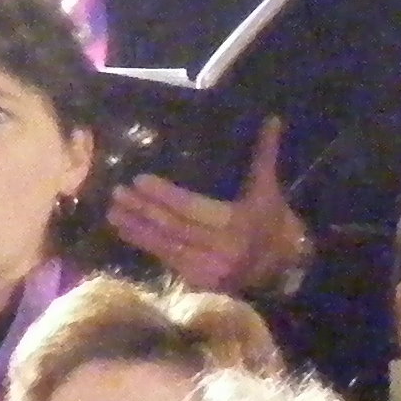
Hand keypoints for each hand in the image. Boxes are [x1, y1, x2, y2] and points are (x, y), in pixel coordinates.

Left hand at [109, 117, 309, 293]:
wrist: (287, 271)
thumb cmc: (275, 224)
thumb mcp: (270, 189)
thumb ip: (265, 155)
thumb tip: (272, 118)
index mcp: (238, 222)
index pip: (192, 208)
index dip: (165, 195)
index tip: (139, 180)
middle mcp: (222, 247)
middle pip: (175, 227)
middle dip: (143, 210)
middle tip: (117, 194)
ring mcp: (211, 268)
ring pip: (167, 246)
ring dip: (137, 230)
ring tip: (113, 213)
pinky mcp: (202, 281)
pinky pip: (169, 261)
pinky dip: (148, 246)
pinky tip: (129, 232)